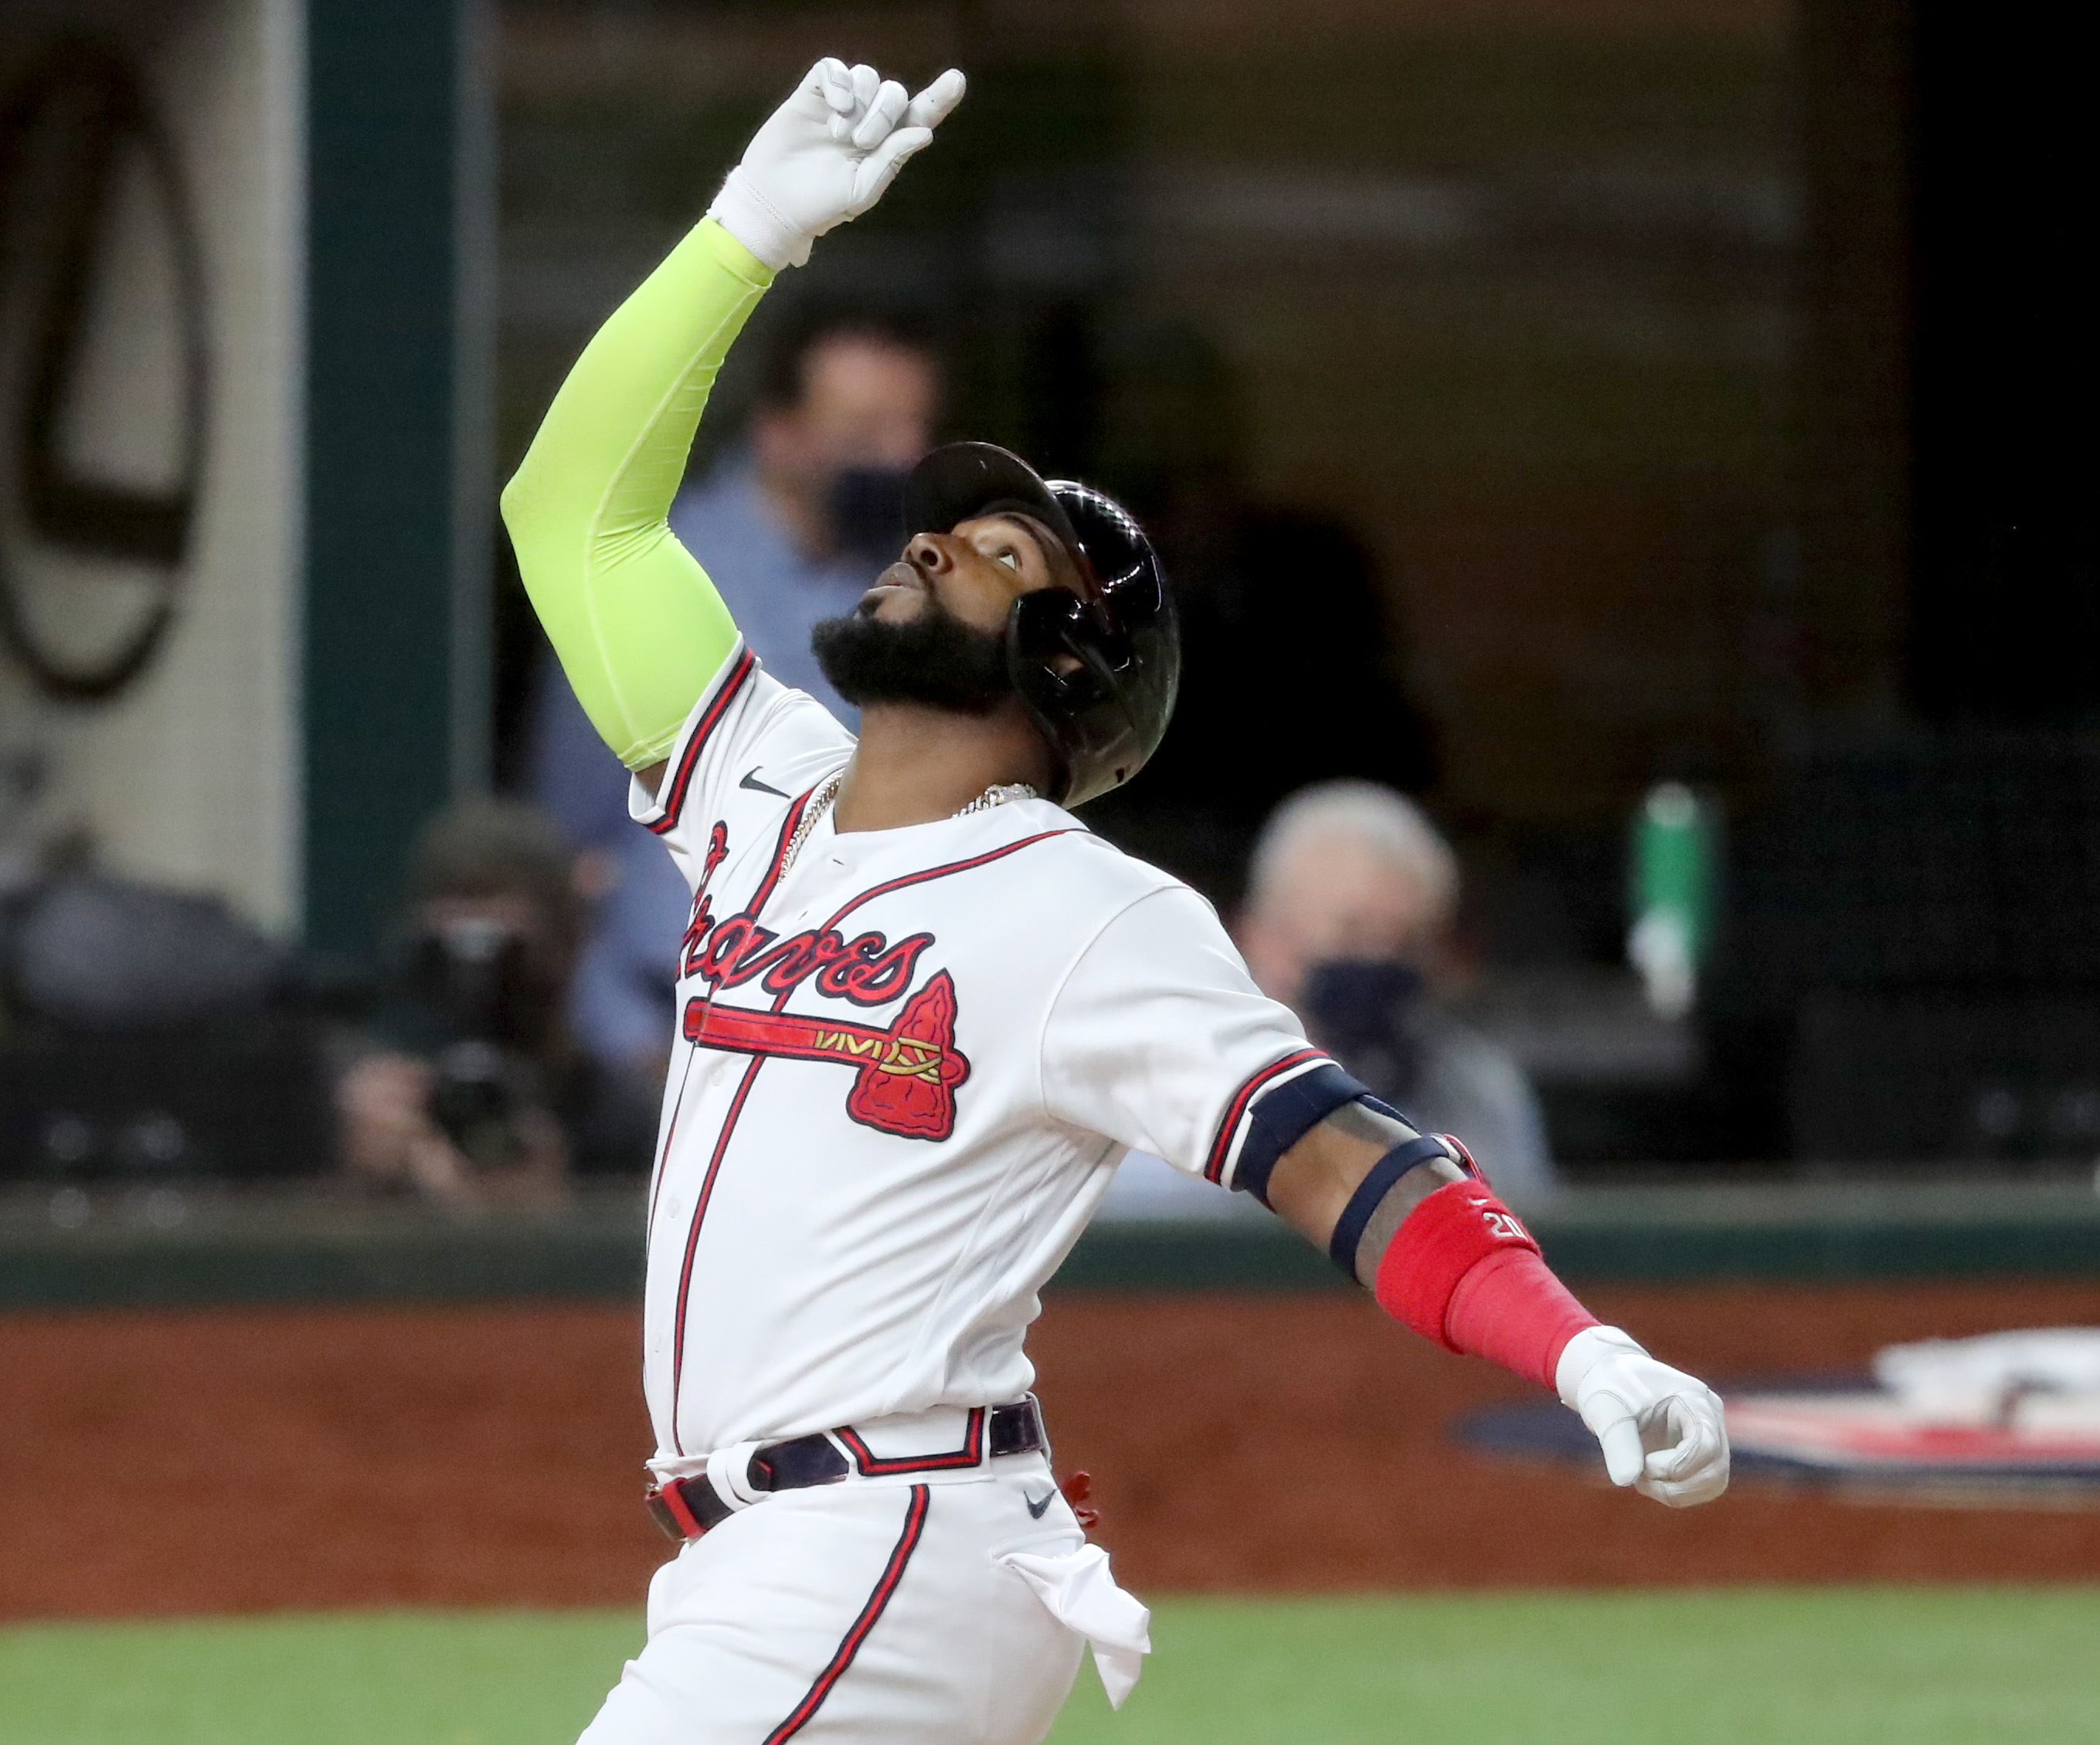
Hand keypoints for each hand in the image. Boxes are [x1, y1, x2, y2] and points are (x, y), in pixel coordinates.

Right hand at [708, 58, 965, 269]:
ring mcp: (840, 105)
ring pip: (866, 77)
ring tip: (838, 135)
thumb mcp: (862, 190)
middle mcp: (866, 120)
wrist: (775, 202)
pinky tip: (833, 106)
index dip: (939, 97)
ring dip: (858, 103)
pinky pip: (834, 68)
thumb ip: (892, 159)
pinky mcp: (812, 94)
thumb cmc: (821, 205)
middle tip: (861, 142)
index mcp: (886, 146)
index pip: (919, 115)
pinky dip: (839, 82)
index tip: (956, 80)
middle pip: (893, 93)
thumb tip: (924, 131)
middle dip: (884, 114)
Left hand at [1557, 1325, 1729, 1506]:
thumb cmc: (1610, 1385)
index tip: (1643, 1464)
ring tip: (1639, 1477)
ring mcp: (1709, 1439)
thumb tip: (1625, 1480)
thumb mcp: (1606, 1406)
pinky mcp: (1698, 1456)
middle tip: (1637, 1476)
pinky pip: (1699, 1487)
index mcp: (1695, 1399)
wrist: (1612, 1379)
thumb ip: (1616, 1441)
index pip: (1706, 1445)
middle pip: (1716, 1470)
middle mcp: (1710, 1419)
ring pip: (1712, 1484)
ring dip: (1675, 1493)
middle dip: (1675, 1484)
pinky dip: (1673, 1492)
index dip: (1675, 1465)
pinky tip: (1645, 1478)